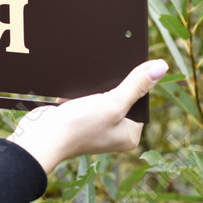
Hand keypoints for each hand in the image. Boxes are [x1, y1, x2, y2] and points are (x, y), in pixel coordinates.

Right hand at [7, 59, 168, 173]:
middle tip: (99, 86)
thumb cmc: (77, 127)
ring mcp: (96, 126)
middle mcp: (115, 132)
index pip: (140, 101)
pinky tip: (73, 95)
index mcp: (129, 135)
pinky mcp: (79, 118)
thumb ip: (135, 85)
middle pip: (121, 97)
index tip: (123, 73)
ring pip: (101, 96)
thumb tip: (161, 66)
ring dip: (93, 89)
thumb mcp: (111, 103)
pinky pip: (86, 98)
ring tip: (85, 94)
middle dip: (109, 86)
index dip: (133, 85)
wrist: (40, 136)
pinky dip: (79, 93)